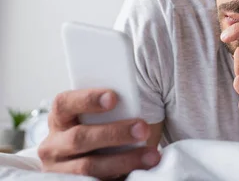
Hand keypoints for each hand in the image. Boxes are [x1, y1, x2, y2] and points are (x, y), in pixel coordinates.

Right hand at [38, 89, 159, 178]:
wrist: (84, 160)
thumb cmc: (97, 130)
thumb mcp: (95, 118)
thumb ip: (108, 111)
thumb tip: (133, 107)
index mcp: (59, 119)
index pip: (64, 103)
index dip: (88, 99)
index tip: (113, 98)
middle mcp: (54, 145)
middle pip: (79, 138)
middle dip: (114, 133)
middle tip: (143, 128)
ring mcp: (60, 169)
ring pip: (89, 167)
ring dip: (124, 160)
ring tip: (151, 155)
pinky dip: (120, 176)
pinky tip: (139, 172)